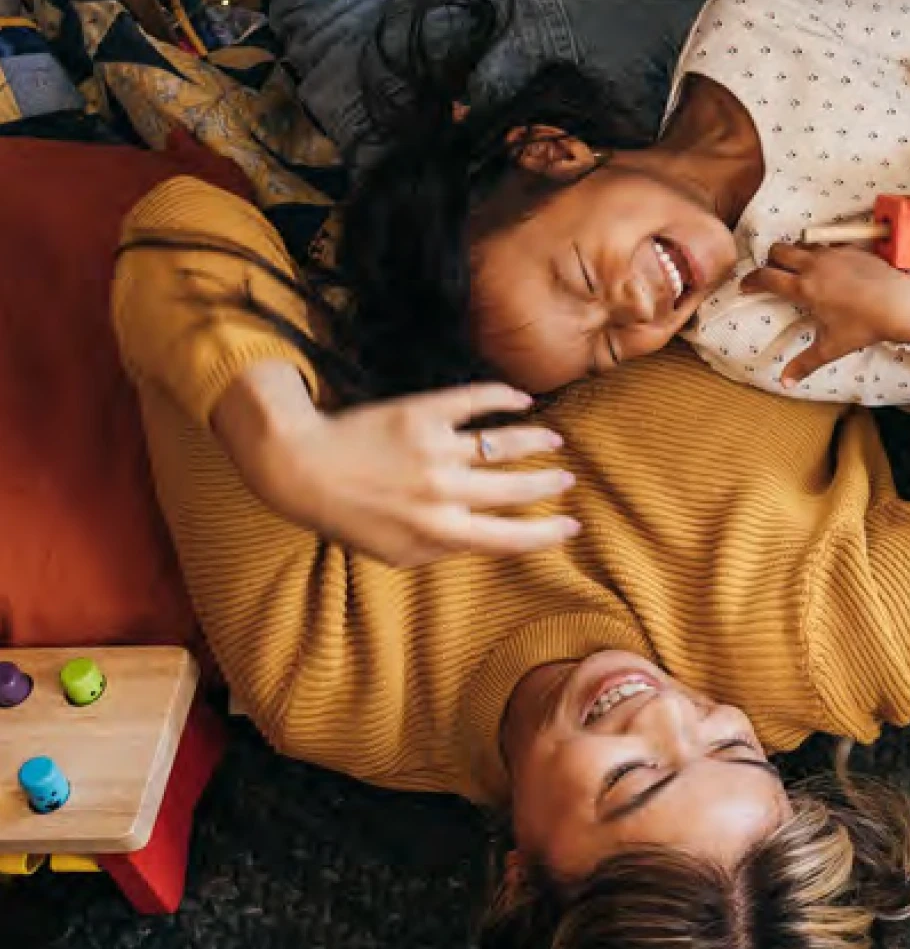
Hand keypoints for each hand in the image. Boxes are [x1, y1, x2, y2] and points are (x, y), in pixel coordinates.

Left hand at [218, 369, 576, 566]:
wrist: (300, 467)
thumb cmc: (349, 515)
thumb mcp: (396, 552)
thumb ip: (444, 550)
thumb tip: (489, 541)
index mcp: (439, 532)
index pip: (511, 537)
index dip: (548, 533)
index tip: (571, 526)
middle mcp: (442, 492)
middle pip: (516, 487)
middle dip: (548, 483)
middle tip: (566, 477)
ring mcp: (433, 450)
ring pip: (504, 443)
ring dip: (535, 440)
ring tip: (553, 440)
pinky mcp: (421, 413)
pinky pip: (475, 400)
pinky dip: (503, 397)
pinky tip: (520, 399)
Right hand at [743, 242, 909, 384]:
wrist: (902, 302)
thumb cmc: (865, 326)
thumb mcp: (832, 347)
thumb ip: (805, 363)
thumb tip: (784, 384)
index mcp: (804, 287)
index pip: (766, 277)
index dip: (751, 280)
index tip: (746, 286)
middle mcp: (814, 264)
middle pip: (778, 250)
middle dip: (770, 260)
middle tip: (773, 275)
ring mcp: (833, 252)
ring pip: (802, 244)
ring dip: (795, 253)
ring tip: (799, 270)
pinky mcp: (850, 247)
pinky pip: (826, 245)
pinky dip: (820, 253)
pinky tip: (829, 268)